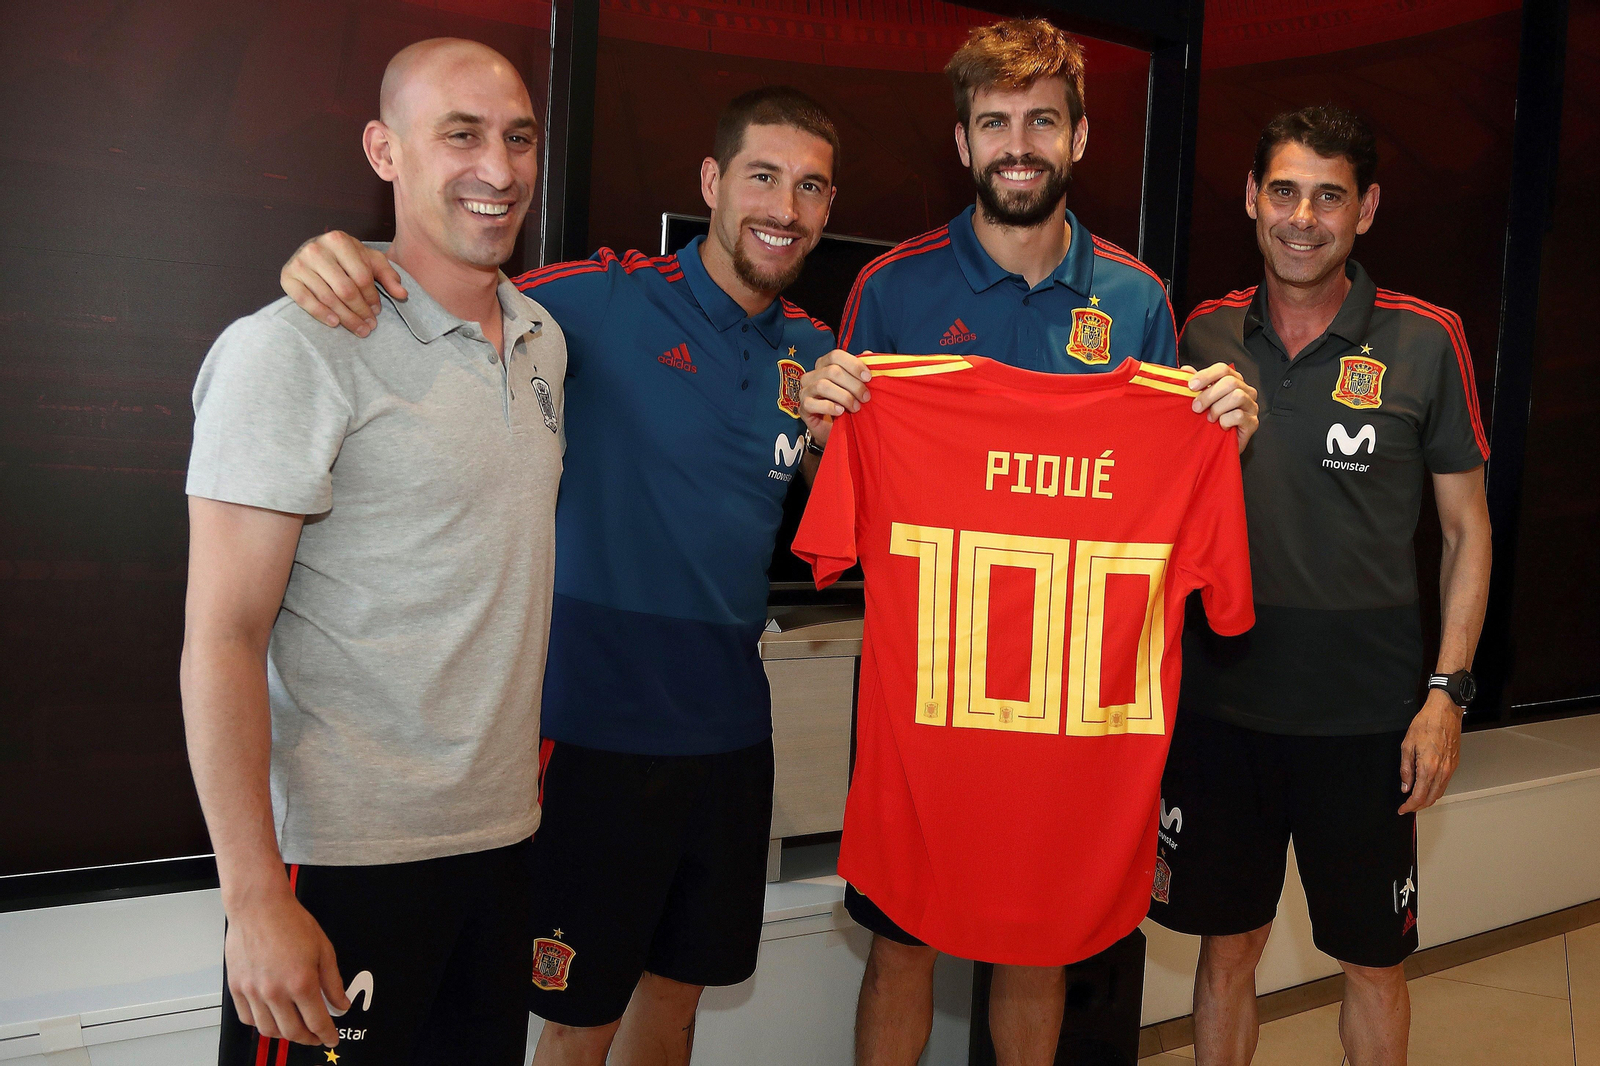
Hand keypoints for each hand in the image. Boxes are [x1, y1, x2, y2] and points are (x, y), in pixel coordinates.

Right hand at [224, 891, 349, 1046]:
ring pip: (268, 1029)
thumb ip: (333, 982)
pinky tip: (271, 1018)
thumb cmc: (290, 922)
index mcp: (301, 982)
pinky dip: (260, 1024)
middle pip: (292, 1032)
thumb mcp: (324, 950)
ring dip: (284, 1035)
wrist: (259, 907)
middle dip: (308, 1039)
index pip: (317, 1022)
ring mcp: (253, 992)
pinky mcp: (236, 988)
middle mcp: (275, 992)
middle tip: (316, 1037)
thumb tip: (341, 1004)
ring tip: (295, 1029)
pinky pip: (247, 1018)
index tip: (331, 1039)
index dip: (326, 1035)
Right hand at [281, 232, 406, 337]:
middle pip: (345, 289)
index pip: (361, 276)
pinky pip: (304, 300)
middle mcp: (316, 249)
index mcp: (338, 240)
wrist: (314, 252)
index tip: (377, 311)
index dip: (372, 297)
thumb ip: (388, 275)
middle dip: (360, 311)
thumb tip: (402, 294)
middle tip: (370, 326)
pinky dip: (320, 313)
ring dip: (346, 318)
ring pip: (328, 297)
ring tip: (359, 329)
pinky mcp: (287, 277)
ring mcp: (299, 262)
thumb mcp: (370, 261)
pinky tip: (335, 323)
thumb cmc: (346, 258)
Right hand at [800, 349, 872, 447]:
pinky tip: (840, 412)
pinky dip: (829, 407)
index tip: (868, 377)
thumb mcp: (856, 387)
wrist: (834, 429)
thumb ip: (861, 371)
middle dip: (853, 384)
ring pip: (823, 385)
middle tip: (865, 397)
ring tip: (855, 407)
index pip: (835, 355)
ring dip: (844, 396)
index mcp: (824, 365)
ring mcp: (806, 390)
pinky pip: (813, 403)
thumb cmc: (845, 405)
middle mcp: (812, 375)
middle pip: (832, 371)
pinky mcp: (803, 407)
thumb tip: (869, 354)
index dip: (853, 364)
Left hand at [1182, 363, 1258, 452]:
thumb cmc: (1210, 421)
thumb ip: (1196, 385)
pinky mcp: (1253, 422)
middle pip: (1230, 382)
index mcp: (1234, 381)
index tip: (1191, 386)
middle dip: (1209, 395)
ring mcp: (1251, 406)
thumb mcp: (1201, 401)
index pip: (1223, 369)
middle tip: (1196, 408)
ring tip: (1210, 418)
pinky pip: (1239, 416)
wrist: (1218, 445)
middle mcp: (1246, 391)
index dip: (1206, 375)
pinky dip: (1225, 421)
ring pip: (1237, 396)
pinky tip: (1221, 426)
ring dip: (1217, 408)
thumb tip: (1185, 370)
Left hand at [1399, 689, 1463, 813]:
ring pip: (1439, 792)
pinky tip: (1428, 788)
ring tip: (1416, 801)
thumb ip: (1406, 769)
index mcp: (1428, 767)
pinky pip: (1445, 783)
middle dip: (1418, 806)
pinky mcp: (1454, 764)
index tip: (1402, 809)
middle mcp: (1442, 770)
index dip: (1410, 806)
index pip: (1419, 796)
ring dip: (1428, 800)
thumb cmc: (1426, 724)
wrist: (1445, 712)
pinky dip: (1436, 790)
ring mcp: (1450, 768)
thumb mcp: (1407, 745)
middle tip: (1408, 807)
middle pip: (1431, 798)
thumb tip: (1405, 786)